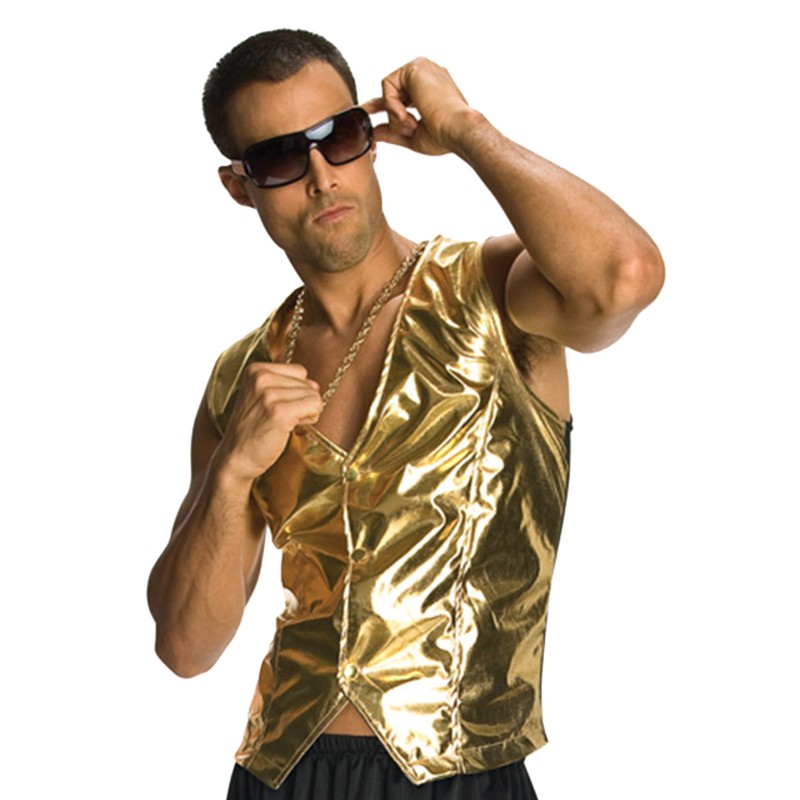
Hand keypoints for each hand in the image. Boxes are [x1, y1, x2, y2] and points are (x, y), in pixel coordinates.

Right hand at [215, 362, 321, 482]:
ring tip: (283, 423)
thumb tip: (316, 385)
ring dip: (304, 412)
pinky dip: (309, 419)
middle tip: (279, 418)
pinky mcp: (280, 412)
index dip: (296, 391)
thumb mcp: (261, 396)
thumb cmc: (251, 429)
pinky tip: (290, 427)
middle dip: (300, 402)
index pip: (299, 371)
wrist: (235, 457)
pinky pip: (315, 406)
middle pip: (307, 383)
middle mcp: (260, 377)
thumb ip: (288, 385)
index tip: (278, 405)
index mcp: (255, 369)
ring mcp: (269, 394)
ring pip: (313, 394)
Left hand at [362, 57, 472, 155]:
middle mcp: (427, 75)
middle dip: (393, 115)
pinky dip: (392, 105)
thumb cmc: (444, 136)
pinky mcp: (414, 68)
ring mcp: (421, 69)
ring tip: (411, 124)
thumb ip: (392, 131)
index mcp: (430, 88)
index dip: (384, 104)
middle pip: (393, 92)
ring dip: (395, 114)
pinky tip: (406, 116)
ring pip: (389, 90)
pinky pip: (387, 86)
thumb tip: (373, 133)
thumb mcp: (412, 135)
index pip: (401, 93)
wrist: (457, 130)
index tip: (367, 112)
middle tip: (408, 128)